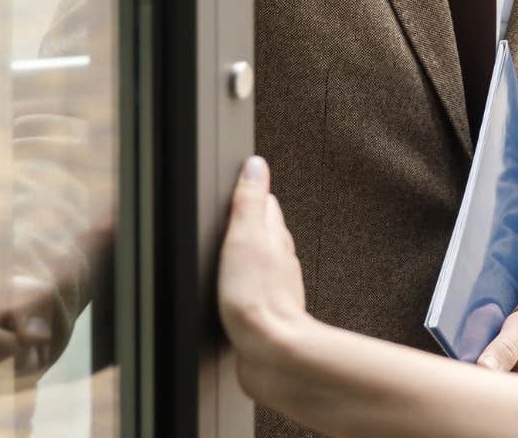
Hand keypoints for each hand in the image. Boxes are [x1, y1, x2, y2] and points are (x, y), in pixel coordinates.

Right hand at [217, 156, 310, 370]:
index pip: (267, 203)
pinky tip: (237, 287)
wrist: (271, 352)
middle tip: (239, 208)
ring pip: (264, 260)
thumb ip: (249, 201)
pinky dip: (248, 282)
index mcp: (275, 236)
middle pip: (267, 230)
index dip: (253, 190)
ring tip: (237, 244)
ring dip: (252, 252)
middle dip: (254, 219)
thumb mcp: (245, 237)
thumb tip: (256, 164)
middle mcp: (280, 259)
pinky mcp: (267, 312)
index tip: (244, 179)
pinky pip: (256, 290)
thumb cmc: (257, 299)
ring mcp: (276, 286)